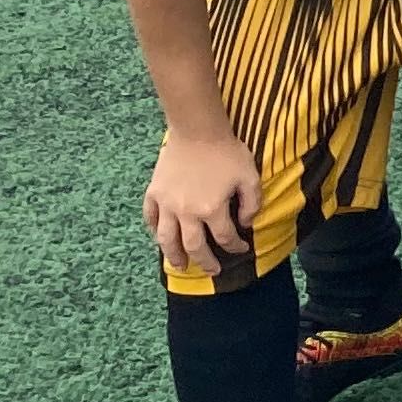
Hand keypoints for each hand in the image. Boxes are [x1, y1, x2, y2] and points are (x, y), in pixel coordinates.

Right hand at [143, 128, 260, 281]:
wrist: (198, 130)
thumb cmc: (227, 152)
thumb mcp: (250, 176)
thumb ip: (251, 203)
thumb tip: (245, 224)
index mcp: (211, 210)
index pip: (224, 237)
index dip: (235, 246)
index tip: (242, 249)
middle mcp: (186, 212)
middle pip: (194, 246)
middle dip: (204, 262)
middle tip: (211, 271)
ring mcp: (166, 204)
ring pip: (166, 238)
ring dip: (173, 255)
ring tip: (178, 266)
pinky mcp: (153, 193)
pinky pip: (150, 218)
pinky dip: (154, 229)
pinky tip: (159, 236)